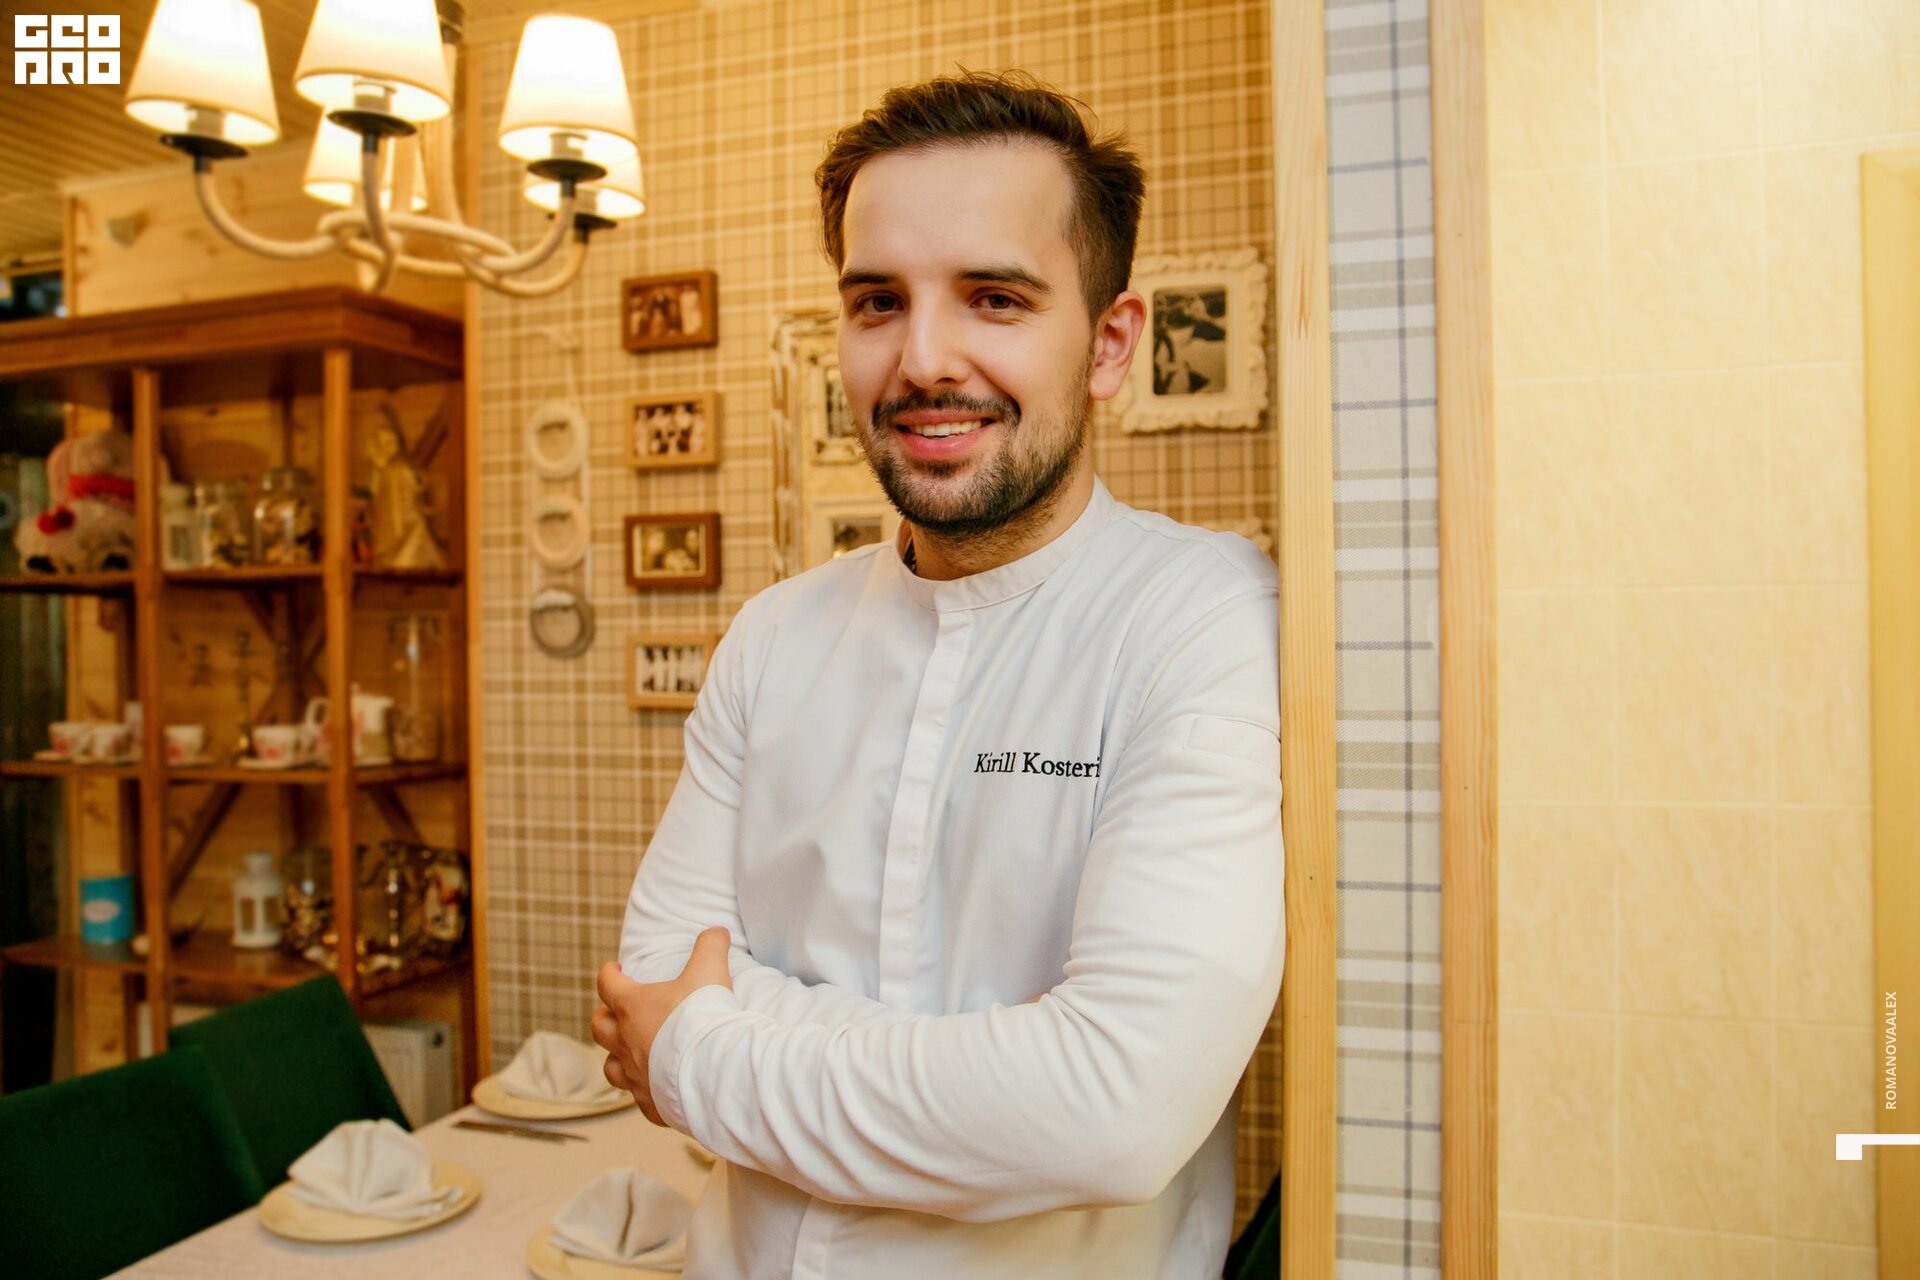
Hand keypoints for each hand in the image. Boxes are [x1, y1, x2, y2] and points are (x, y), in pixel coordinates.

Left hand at [591, 926, 732, 1125]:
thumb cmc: (704, 1018)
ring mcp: (635, 1076)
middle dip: (605, 1016)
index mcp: (633, 1007)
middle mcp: (625, 1042)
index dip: (609, 973)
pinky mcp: (650, 1103)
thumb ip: (710, 946)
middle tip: (618, 1011)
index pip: (607, 984)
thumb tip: (717, 930)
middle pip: (598, 1027)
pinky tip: (658, 1086)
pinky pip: (639, 1097)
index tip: (614, 968)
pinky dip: (644, 1089)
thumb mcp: (710, 971)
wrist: (714, 1070)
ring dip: (616, 1056)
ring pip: (610, 1066)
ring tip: (630, 1051)